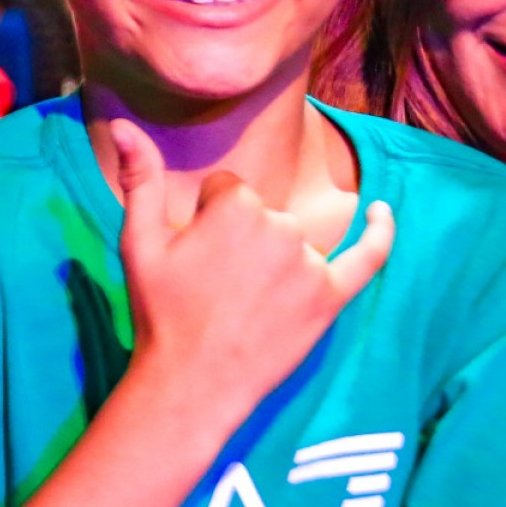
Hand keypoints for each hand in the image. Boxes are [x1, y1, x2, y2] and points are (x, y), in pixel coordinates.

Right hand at [112, 119, 393, 423]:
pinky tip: (383, 211)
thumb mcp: (138, 242)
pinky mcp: (331, 297)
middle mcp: (280, 225)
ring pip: (293, 240)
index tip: (193, 260)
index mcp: (236, 204)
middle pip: (261, 214)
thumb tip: (122, 123)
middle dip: (238, 242)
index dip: (205, 222)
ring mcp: (310, 263)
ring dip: (273, 259)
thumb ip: (138, 178)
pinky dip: (380, 232)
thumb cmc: (160, 311)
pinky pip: (367, 256)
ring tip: (244, 303)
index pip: (226, 192)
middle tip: (213, 288)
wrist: (190, 383)